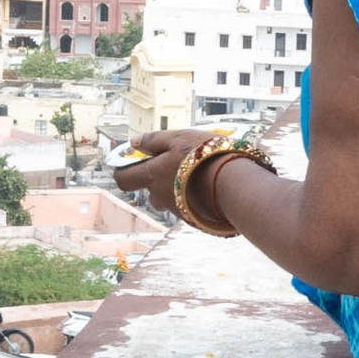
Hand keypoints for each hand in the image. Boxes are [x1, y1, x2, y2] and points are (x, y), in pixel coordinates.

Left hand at [113, 125, 227, 215]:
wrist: (235, 185)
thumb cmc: (205, 157)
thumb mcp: (179, 139)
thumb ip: (154, 141)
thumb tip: (134, 142)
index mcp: (152, 176)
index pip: (123, 179)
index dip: (123, 170)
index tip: (130, 160)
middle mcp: (160, 196)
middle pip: (149, 189)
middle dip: (157, 177)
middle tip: (176, 161)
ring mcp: (177, 210)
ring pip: (169, 198)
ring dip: (176, 187)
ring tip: (196, 171)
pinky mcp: (194, 218)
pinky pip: (186, 206)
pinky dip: (191, 196)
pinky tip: (208, 184)